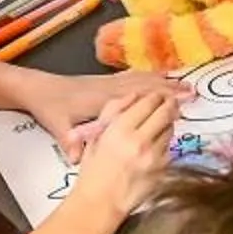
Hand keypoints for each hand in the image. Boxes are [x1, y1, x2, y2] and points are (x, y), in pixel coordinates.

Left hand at [25, 69, 187, 158]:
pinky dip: (150, 76)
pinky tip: (161, 76)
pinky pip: (134, 76)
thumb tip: (75, 158)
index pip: (138, 98)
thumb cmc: (50, 108)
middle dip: (170, 89)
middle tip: (194, 93)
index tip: (181, 103)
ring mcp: (109, 82)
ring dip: (164, 81)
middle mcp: (111, 88)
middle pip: (146, 86)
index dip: (160, 99)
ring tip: (186, 84)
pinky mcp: (106, 80)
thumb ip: (70, 141)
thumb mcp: (58, 127)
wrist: (38, 88)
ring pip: (143, 78)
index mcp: (103, 100)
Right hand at [67, 89, 180, 223]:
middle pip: (165, 112)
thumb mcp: (96, 137)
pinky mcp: (163, 169)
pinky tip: (154, 148)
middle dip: (168, 104)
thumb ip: (113, 112)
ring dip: (167, 124)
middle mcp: (140, 141)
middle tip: (169, 103)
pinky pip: (169, 149)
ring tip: (158, 126)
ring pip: (170, 129)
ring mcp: (154, 156)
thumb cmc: (93, 172)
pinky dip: (164, 144)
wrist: (100, 204)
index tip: (156, 95)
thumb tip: (133, 96)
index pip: (148, 102)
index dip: (155, 96)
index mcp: (120, 130)